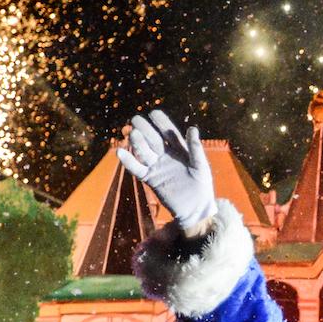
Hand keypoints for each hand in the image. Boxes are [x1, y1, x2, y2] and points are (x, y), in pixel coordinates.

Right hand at [116, 109, 216, 230]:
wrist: (195, 208)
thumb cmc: (202, 186)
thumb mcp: (201, 166)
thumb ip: (195, 148)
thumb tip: (192, 128)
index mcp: (180, 150)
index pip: (168, 132)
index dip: (161, 123)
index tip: (153, 113)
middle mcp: (166, 156)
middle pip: (153, 139)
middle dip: (145, 129)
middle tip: (135, 119)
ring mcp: (157, 167)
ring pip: (144, 152)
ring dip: (138, 143)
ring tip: (133, 133)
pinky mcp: (150, 179)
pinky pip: (137, 169)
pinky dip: (129, 162)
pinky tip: (120, 152)